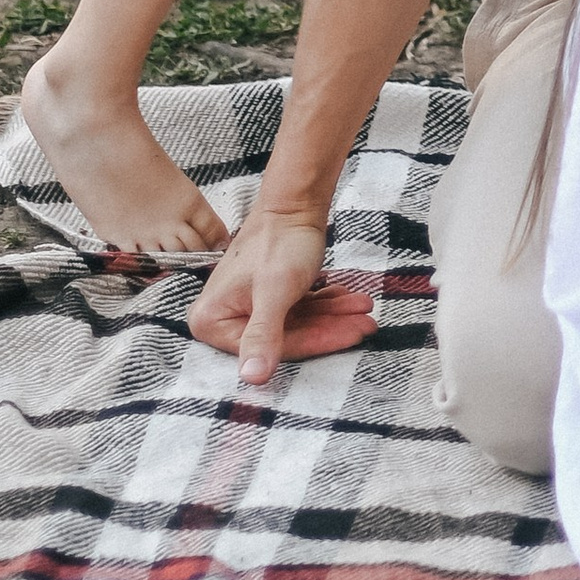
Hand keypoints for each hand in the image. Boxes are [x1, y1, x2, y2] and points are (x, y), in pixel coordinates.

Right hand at [189, 204, 362, 384]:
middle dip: (331, 327)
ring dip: (334, 316)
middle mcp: (223, 317)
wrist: (293, 202)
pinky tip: (351, 299)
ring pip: (299, 322)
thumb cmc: (280, 241)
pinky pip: (300, 310)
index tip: (352, 335)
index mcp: (211, 320)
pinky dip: (326, 304)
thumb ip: (263, 335)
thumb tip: (252, 378)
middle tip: (367, 322)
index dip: (316, 341)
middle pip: (287, 336)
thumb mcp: (274, 291)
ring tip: (365, 308)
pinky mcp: (266, 297)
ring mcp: (246, 307)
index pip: (271, 347)